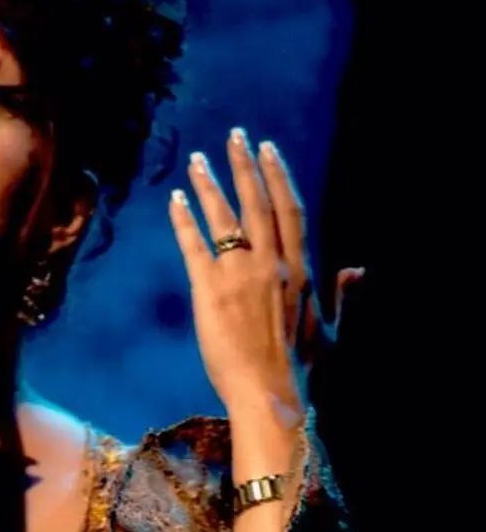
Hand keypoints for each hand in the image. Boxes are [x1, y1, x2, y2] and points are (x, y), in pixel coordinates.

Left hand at [168, 128, 361, 417]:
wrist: (273, 395)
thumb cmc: (305, 370)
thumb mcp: (331, 330)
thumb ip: (342, 296)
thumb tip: (358, 269)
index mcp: (302, 271)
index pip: (290, 211)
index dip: (278, 177)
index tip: (268, 150)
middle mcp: (272, 265)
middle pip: (257, 203)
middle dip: (244, 166)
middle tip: (233, 136)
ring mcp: (240, 275)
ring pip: (224, 217)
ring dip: (210, 185)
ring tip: (197, 160)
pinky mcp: (209, 291)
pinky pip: (194, 245)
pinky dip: (183, 220)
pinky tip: (174, 200)